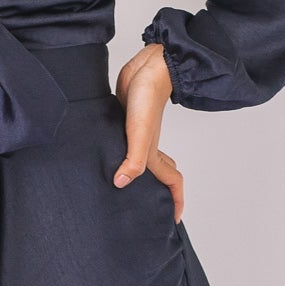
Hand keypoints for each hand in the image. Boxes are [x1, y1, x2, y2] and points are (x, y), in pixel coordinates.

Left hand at [113, 41, 183, 221]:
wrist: (148, 66)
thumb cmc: (147, 96)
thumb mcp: (139, 132)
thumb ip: (134, 158)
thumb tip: (122, 183)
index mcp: (154, 152)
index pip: (172, 182)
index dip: (176, 202)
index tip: (174, 220)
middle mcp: (148, 145)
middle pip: (160, 174)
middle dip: (161, 193)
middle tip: (152, 209)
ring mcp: (138, 133)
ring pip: (143, 159)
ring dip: (140, 174)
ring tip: (127, 188)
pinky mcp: (127, 121)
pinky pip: (128, 144)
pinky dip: (124, 154)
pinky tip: (108, 155)